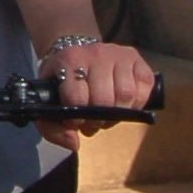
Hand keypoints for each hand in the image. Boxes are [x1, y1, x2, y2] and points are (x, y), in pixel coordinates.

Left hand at [41, 39, 155, 150]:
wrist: (75, 48)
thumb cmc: (62, 77)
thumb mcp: (48, 96)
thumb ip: (50, 126)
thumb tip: (73, 143)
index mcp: (68, 59)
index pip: (77, 97)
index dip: (77, 118)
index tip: (75, 123)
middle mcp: (94, 53)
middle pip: (104, 99)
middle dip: (98, 119)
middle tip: (93, 123)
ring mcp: (117, 54)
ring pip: (126, 94)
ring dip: (119, 114)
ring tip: (108, 115)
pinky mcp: (136, 59)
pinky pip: (144, 87)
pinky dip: (137, 103)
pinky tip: (124, 105)